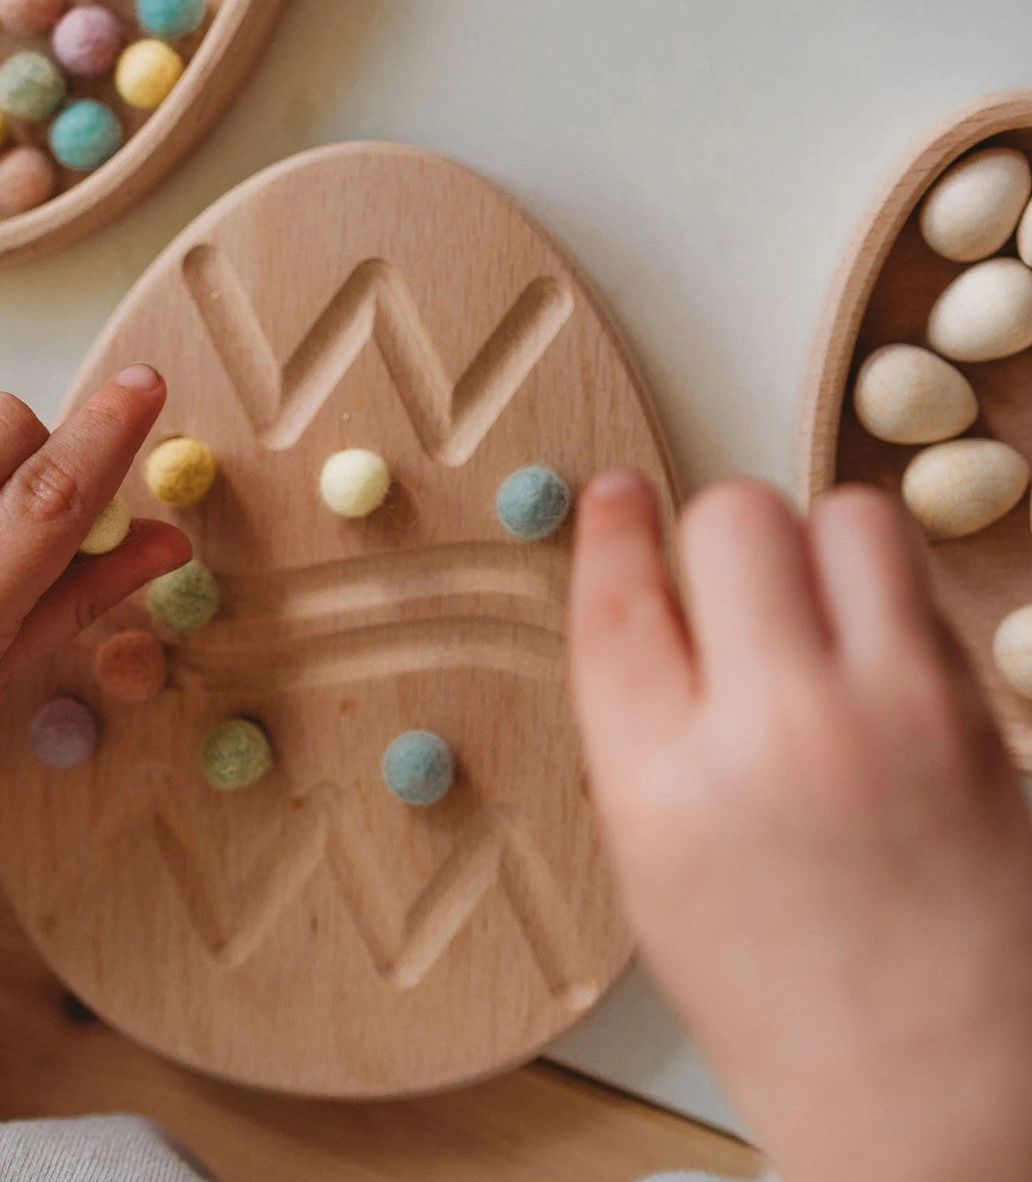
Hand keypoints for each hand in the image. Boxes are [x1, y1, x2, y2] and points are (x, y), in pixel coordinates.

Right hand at [569, 474, 1031, 1181]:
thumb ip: (641, 725)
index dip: (611, 528)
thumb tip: (649, 596)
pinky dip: (886, 601)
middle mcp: (776, 731)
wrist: (939, 1098)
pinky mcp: (982, 716)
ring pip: (849, 517)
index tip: (617, 495)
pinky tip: (874, 665)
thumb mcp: (656, 865)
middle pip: (734, 519)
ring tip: (812, 601)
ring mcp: (895, 716)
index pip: (618, 600)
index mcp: (662, 785)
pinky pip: (921, 592)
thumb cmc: (780, 997)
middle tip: (728, 574)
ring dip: (817, 539)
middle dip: (718, 529)